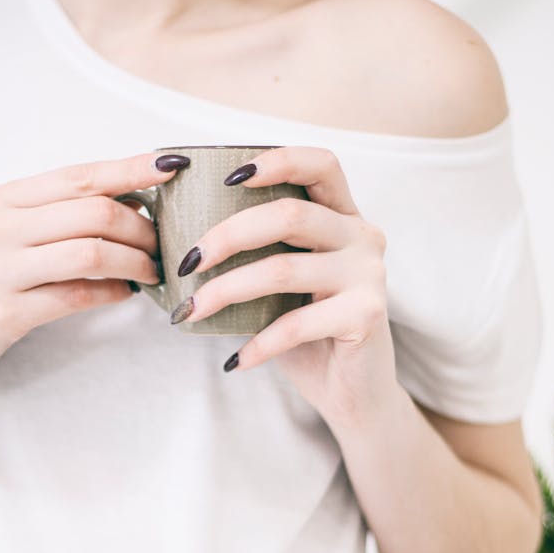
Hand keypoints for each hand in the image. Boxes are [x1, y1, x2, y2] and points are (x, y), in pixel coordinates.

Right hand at [0, 151, 188, 363]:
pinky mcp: (9, 311)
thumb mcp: (16, 230)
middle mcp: (2, 227)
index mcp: (6, 200)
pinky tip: (124, 293)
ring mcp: (4, 268)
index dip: (128, 168)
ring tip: (150, 271)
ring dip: (134, 261)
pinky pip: (76, 295)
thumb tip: (134, 204)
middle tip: (160, 244)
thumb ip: (65, 215)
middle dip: (142, 228)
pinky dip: (111, 292)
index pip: (78, 177)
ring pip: (91, 252)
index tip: (170, 165)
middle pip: (93, 212)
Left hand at [170, 147, 399, 428]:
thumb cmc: (310, 333)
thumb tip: (184, 241)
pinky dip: (258, 345)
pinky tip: (234, 361)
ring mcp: (369, 275)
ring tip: (191, 312)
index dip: (277, 160)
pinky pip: (296, 324)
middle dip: (227, 235)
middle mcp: (363, 237)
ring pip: (283, 268)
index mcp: (345, 217)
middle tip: (186, 262)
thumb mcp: (283, 285)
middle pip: (289, 214)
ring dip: (226, 291)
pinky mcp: (367, 315)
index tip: (226, 177)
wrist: (354, 392)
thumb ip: (259, 253)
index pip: (321, 164)